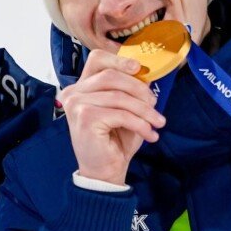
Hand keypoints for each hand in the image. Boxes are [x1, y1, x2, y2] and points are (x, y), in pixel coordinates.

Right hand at [60, 49, 165, 184]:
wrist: (104, 172)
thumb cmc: (114, 140)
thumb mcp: (123, 109)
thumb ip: (128, 89)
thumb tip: (146, 74)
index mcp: (81, 86)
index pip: (97, 59)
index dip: (119, 60)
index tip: (139, 69)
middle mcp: (74, 93)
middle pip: (111, 75)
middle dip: (139, 89)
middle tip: (155, 104)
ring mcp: (76, 105)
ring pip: (119, 96)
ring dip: (144, 110)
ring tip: (157, 122)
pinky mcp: (85, 118)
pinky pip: (120, 114)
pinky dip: (140, 123)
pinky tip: (149, 134)